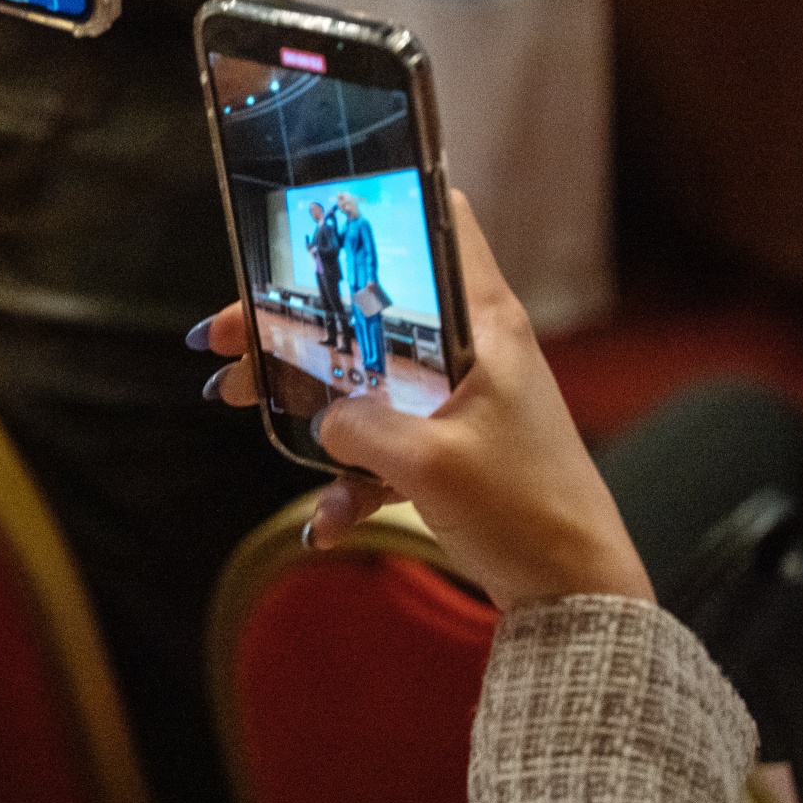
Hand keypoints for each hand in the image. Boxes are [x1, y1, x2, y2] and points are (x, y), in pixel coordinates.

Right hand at [202, 191, 653, 611]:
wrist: (575, 594)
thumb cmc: (524, 511)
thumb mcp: (428, 464)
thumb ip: (360, 428)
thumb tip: (319, 417)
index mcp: (482, 324)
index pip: (439, 222)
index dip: (375, 208)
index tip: (302, 226)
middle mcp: (469, 347)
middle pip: (367, 307)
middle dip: (291, 320)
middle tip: (228, 335)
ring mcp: (456, 398)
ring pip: (361, 374)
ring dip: (302, 394)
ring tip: (239, 401)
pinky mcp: (446, 446)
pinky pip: (379, 444)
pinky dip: (347, 478)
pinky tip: (327, 522)